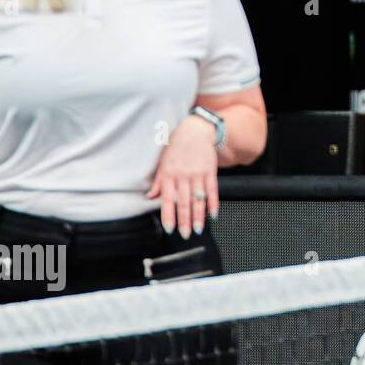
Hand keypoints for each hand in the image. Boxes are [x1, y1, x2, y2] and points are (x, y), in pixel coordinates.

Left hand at [148, 115, 219, 238]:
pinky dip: (214, 203)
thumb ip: (158, 181)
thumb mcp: (163, 162)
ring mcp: (198, 174)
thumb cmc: (177, 146)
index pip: (168, 199)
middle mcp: (183, 176)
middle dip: (185, 221)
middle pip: (184, 202)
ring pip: (198, 199)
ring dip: (199, 216)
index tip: (170, 228)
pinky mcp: (210, 171)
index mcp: (169, 174)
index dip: (169, 215)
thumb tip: (151, 197)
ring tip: (198, 229)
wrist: (196, 130)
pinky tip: (213, 214)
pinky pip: (213, 190)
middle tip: (186, 234)